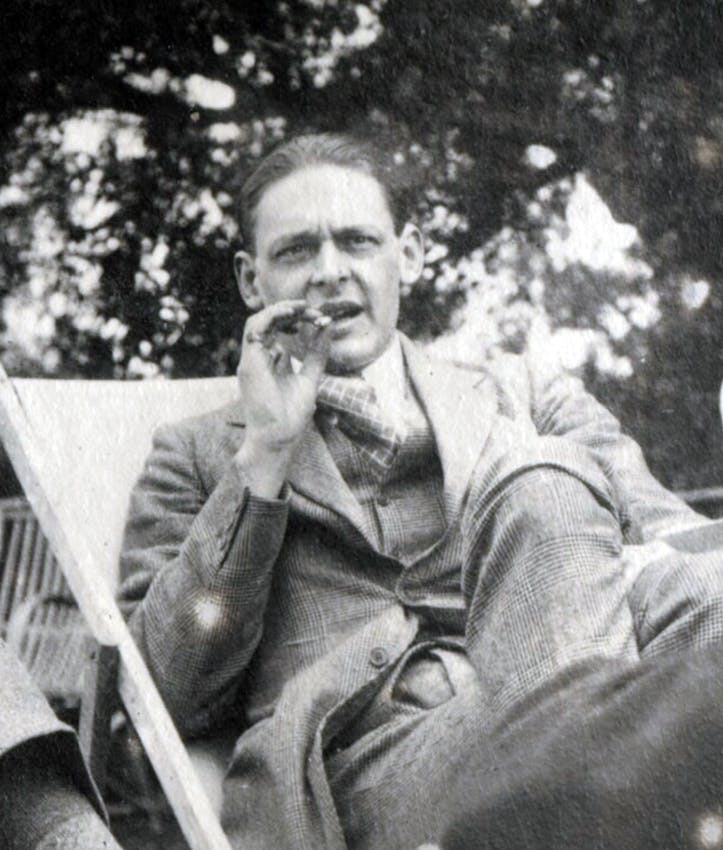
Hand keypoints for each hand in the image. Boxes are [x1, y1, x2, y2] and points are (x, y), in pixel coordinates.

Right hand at [237, 300, 331, 454]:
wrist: (278, 438)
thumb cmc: (290, 416)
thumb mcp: (310, 379)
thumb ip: (316, 355)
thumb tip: (326, 328)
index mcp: (269, 362)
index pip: (278, 330)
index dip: (298, 320)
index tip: (319, 319)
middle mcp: (258, 358)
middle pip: (268, 322)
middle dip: (291, 312)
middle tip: (314, 311)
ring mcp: (251, 360)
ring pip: (257, 321)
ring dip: (281, 310)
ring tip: (303, 308)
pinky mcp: (249, 363)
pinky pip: (254, 329)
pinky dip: (273, 317)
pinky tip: (292, 314)